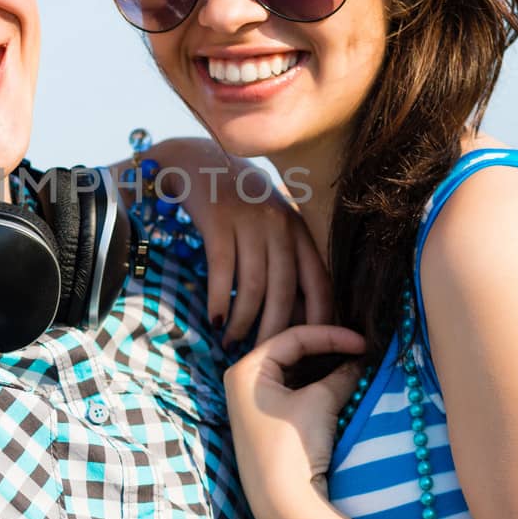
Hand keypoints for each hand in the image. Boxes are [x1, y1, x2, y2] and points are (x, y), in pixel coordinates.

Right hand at [149, 139, 331, 343]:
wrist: (198, 162)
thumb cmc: (237, 201)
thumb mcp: (271, 222)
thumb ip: (285, 257)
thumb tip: (295, 312)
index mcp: (298, 229)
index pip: (319, 281)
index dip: (319, 318)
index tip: (311, 350)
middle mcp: (279, 224)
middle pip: (284, 290)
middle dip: (273, 330)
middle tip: (261, 357)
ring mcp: (249, 221)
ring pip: (252, 285)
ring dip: (242, 321)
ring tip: (231, 342)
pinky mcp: (218, 220)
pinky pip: (222, 270)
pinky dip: (219, 299)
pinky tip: (214, 319)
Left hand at [223, 324, 366, 518]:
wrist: (284, 504)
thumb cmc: (294, 445)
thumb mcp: (321, 401)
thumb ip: (343, 373)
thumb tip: (361, 361)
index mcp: (246, 370)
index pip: (293, 337)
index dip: (332, 335)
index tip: (364, 342)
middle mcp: (243, 384)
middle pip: (291, 352)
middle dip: (328, 350)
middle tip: (361, 350)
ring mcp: (253, 406)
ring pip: (295, 373)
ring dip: (325, 368)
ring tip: (356, 366)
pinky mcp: (267, 425)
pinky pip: (295, 394)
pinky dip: (318, 387)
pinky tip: (342, 387)